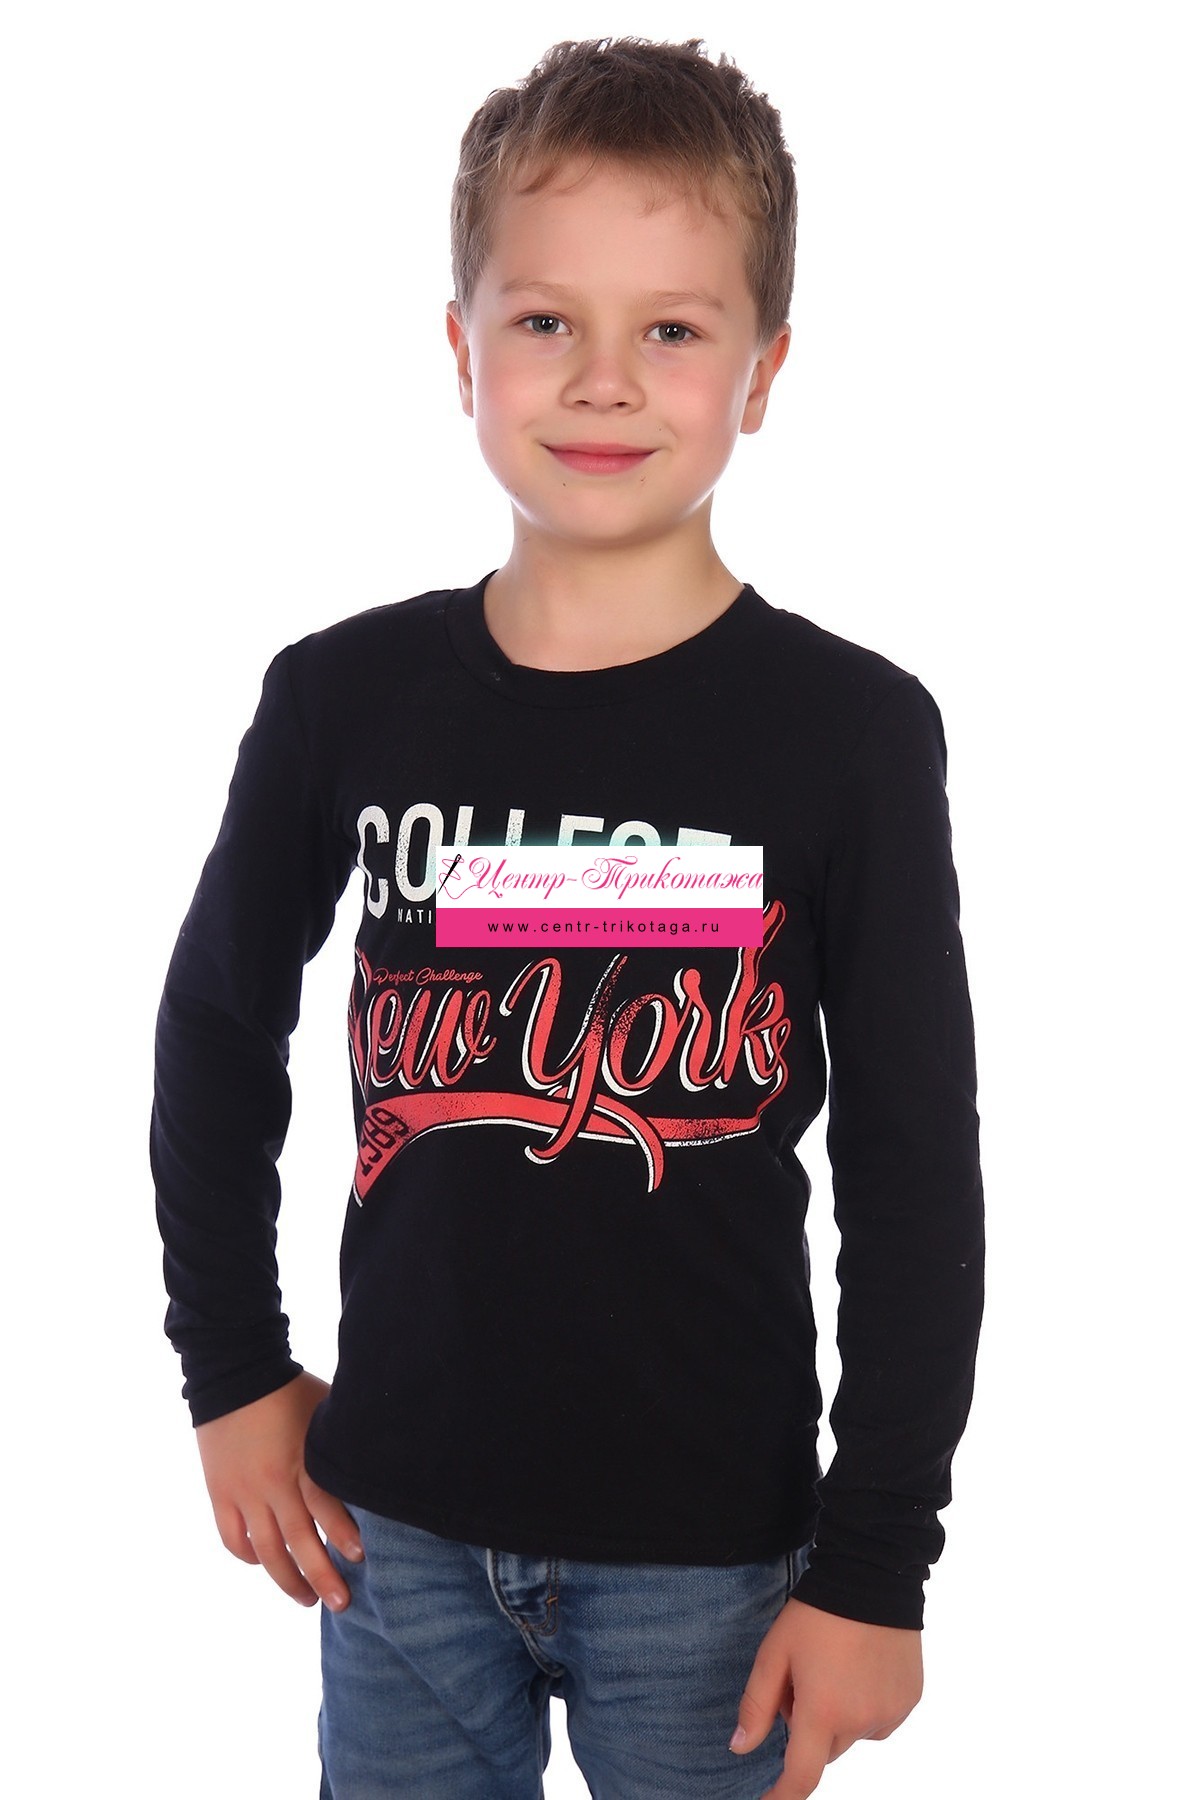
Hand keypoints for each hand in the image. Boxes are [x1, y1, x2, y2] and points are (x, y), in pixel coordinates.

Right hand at [195, 1371, 363, 1610]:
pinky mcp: (221, 1493)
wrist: (235, 1373)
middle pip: (298, 1541)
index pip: (325, 1506)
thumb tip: (381, 1462)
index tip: (361, 1557)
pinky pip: (234, 1539)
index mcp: (302, 1460)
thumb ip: (345, 1442)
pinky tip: (266, 1564)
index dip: (342, 1534)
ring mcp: (243, 1492)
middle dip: (321, 1576)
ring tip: (307, 1599)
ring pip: (265, 1551)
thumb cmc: (292, 1390)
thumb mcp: (327, 1410)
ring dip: (288, 1579)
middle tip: (342, 1602)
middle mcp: (272, 1482)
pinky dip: (250, 1557)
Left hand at [729, 1598, 922, 1798]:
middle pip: (826, 1748)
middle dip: (811, 1727)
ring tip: (835, 1666)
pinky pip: (880, 1719)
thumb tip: (739, 1749)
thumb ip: (756, 1705)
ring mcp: (890, 1713)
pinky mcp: (910, 1699)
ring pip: (853, 1734)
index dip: (782, 1797)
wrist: (871, 1576)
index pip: (801, 1776)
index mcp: (823, 1712)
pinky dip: (866, 1705)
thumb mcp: (775, 1653)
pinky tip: (861, 1666)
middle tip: (803, 1679)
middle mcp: (860, 1721)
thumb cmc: (815, 1614)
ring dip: (840, 1716)